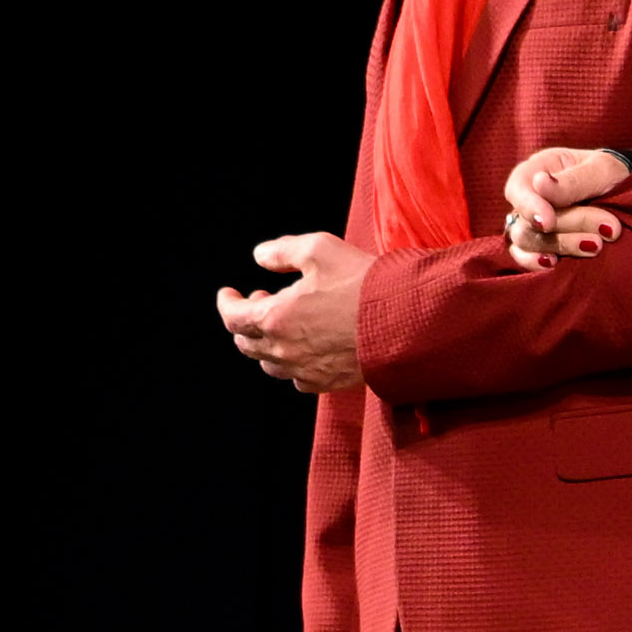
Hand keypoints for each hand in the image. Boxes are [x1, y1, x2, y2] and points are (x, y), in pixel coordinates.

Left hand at [220, 230, 373, 394]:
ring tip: (281, 324)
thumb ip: (282, 252)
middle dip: (246, 321)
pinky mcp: (328, 382)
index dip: (227, 303)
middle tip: (260, 300)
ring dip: (267, 343)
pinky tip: (304, 349)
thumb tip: (259, 256)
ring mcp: (305, 370)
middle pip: (247, 343)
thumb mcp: (319, 249)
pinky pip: (297, 380)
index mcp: (275, 318)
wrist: (404, 322)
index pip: (233, 318)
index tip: (228, 293)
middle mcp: (284, 350)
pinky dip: (292, 365)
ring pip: (270, 364)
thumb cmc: (361, 283)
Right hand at [502, 147, 631, 263]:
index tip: (548, 222)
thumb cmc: (613, 174)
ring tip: (597, 245)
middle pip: (527, 220)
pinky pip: (527, 259)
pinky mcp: (542, 246)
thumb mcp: (602, 170)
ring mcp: (533, 224)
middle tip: (610, 227)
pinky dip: (538, 263)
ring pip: (527, 242)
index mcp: (539, 169)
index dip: (529, 207)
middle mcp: (530, 198)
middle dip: (569, 226)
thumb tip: (539, 183)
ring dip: (563, 245)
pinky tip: (556, 264)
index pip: (518, 188)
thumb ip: (573, 181)